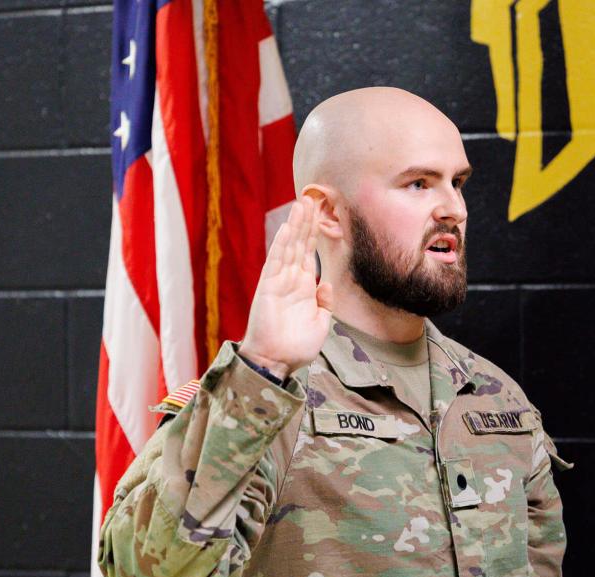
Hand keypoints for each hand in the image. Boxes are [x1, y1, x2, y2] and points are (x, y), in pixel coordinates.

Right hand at [239, 196, 334, 378]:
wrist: (277, 363)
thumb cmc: (296, 347)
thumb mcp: (320, 324)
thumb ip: (324, 302)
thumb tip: (326, 282)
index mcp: (304, 287)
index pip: (310, 253)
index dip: (315, 233)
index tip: (321, 213)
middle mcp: (291, 280)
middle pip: (300, 243)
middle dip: (307, 221)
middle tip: (313, 196)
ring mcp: (279, 282)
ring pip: (289, 247)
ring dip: (296, 225)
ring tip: (302, 202)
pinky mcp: (268, 287)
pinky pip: (276, 261)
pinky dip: (282, 243)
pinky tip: (289, 227)